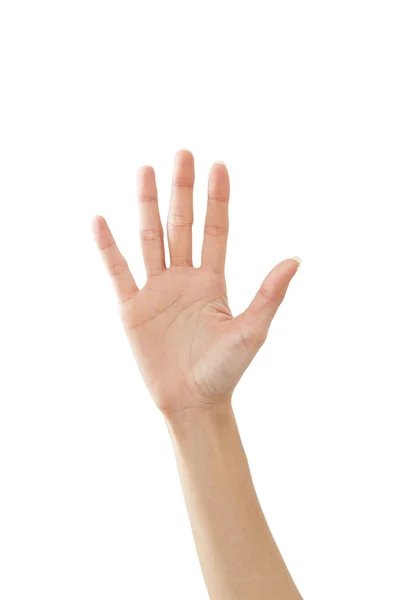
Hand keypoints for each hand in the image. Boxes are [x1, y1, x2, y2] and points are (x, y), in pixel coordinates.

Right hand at [91, 150, 300, 415]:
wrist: (192, 402)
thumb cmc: (225, 370)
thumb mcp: (252, 331)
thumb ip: (270, 294)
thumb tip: (296, 259)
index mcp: (213, 280)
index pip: (216, 230)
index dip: (217, 199)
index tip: (218, 165)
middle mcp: (184, 278)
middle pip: (182, 225)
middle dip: (182, 190)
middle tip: (183, 153)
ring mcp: (156, 290)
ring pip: (150, 239)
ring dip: (146, 205)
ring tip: (144, 169)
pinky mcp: (132, 308)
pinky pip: (118, 272)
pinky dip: (108, 247)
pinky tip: (100, 220)